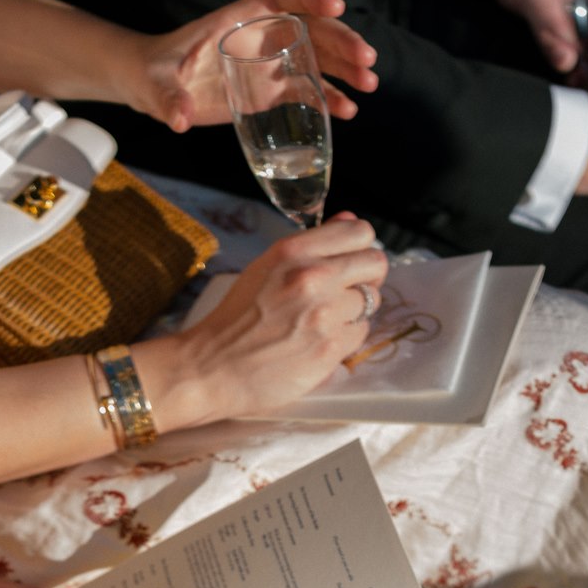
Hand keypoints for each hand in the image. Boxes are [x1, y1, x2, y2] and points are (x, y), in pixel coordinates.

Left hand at [135, 0, 378, 131]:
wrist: (157, 89)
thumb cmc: (155, 74)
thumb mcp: (157, 85)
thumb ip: (168, 99)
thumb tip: (178, 119)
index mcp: (239, 19)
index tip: (336, 5)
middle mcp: (261, 36)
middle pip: (311, 28)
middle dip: (342, 40)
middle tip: (367, 60)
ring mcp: (270, 63)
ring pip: (318, 58)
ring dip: (346, 69)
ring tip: (369, 84)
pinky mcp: (271, 91)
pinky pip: (307, 90)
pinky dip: (329, 98)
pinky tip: (348, 111)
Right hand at [146, 216, 389, 423]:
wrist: (211, 367)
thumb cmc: (236, 317)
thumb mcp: (267, 266)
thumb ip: (312, 245)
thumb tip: (349, 220)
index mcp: (294, 251)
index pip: (359, 232)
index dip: (359, 246)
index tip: (351, 260)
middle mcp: (313, 277)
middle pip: (375, 264)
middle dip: (366, 276)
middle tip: (346, 291)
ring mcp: (324, 315)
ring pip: (371, 301)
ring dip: (354, 310)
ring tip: (325, 320)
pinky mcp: (330, 349)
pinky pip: (360, 334)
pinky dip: (345, 338)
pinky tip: (319, 341)